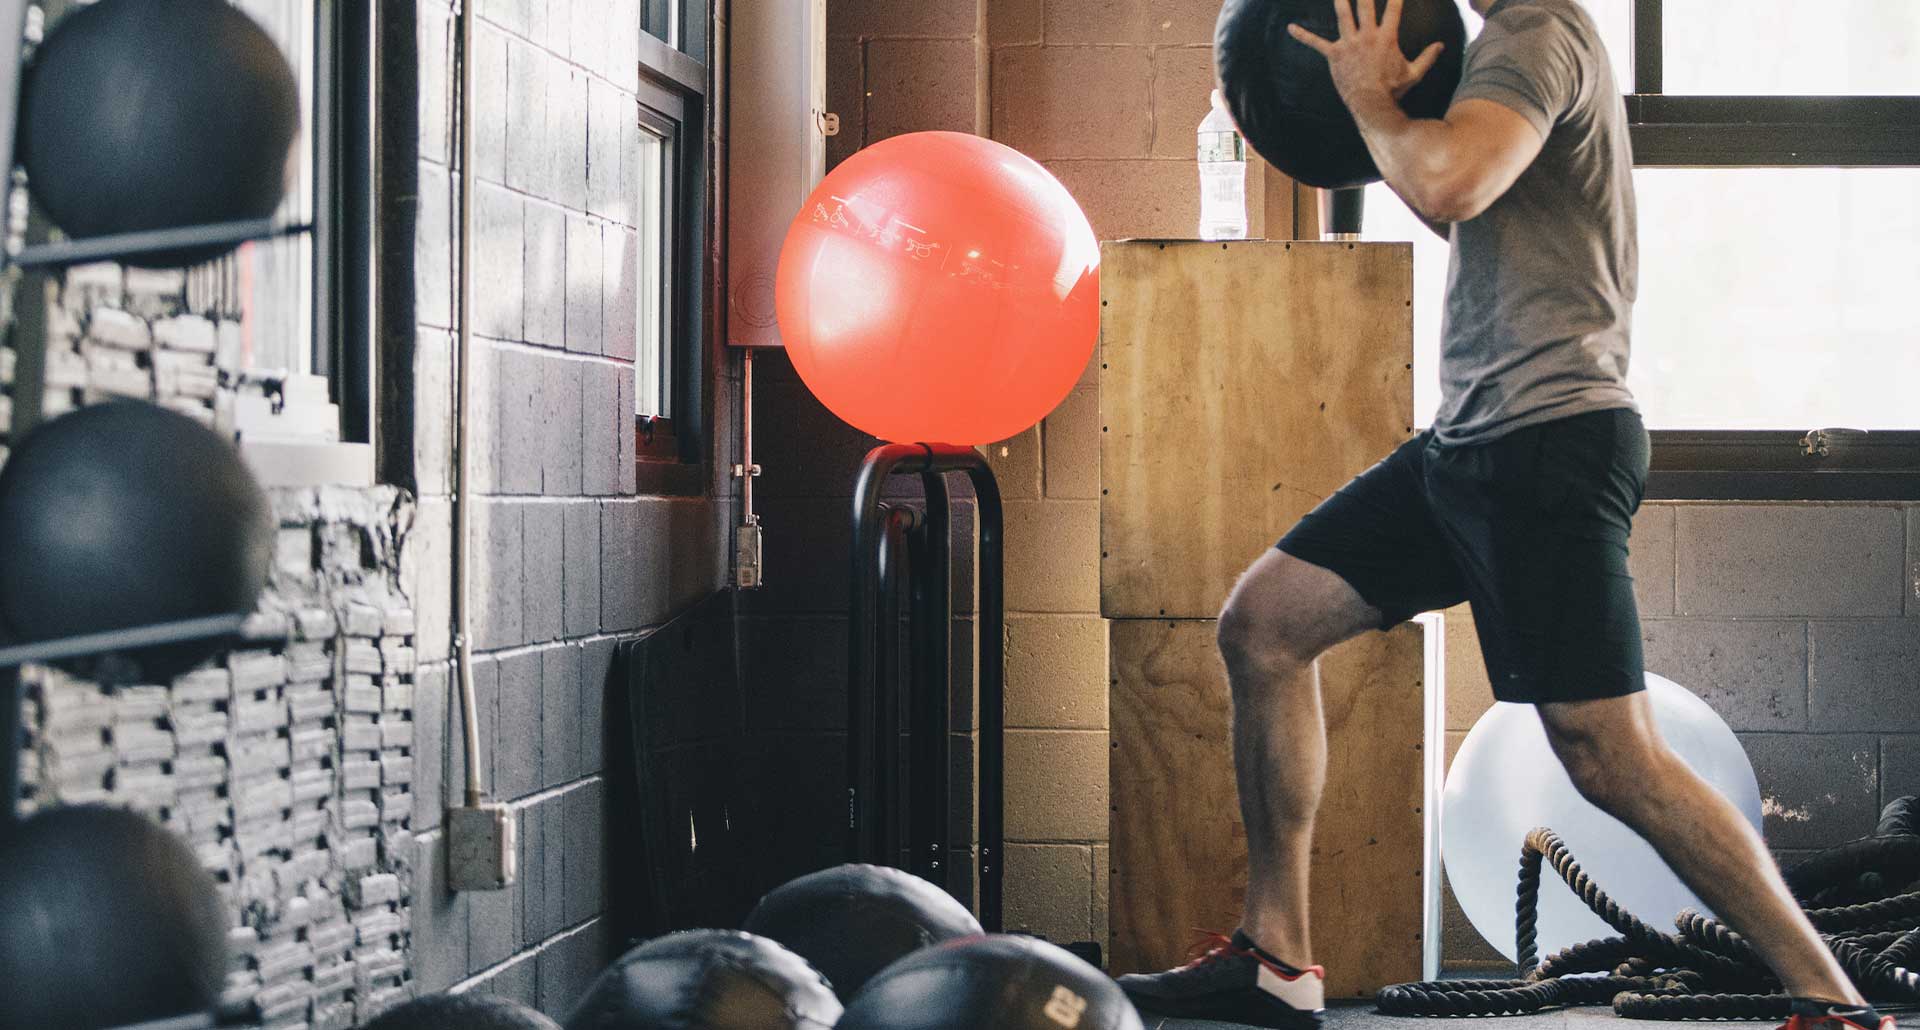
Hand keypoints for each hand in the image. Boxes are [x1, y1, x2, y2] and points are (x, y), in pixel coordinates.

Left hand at [1289, 0, 1445, 107]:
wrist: (1371, 105)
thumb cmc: (1393, 90)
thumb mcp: (1415, 74)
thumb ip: (1428, 57)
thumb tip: (1442, 45)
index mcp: (1387, 37)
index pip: (1394, 8)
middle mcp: (1367, 35)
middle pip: (1365, 5)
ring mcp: (1349, 44)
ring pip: (1342, 15)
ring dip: (1339, 0)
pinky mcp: (1334, 55)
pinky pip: (1316, 43)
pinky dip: (1303, 36)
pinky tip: (1290, 29)